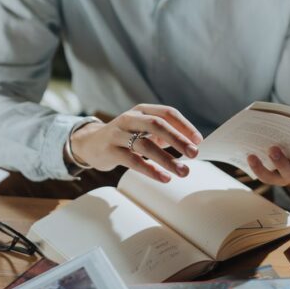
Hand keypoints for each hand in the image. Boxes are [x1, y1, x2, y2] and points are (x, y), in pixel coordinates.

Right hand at [70, 104, 202, 182]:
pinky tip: (164, 178)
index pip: (167, 113)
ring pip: (145, 145)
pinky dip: (150, 170)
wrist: (90, 144)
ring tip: (182, 171)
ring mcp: (117, 134)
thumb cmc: (123, 138)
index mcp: (141, 110)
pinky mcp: (110, 150)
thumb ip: (163, 134)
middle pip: (157, 124)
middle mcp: (129, 118)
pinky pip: (132, 160)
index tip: (198, 140)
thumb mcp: (143, 130)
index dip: (184, 125)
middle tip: (194, 154)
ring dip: (167, 159)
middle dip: (178, 140)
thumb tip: (191, 145)